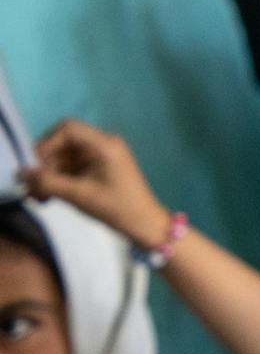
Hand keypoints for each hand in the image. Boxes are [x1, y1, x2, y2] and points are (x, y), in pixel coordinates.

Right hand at [22, 119, 172, 249]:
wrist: (144, 225)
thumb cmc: (116, 207)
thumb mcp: (78, 195)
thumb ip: (48, 182)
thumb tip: (22, 173)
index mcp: (104, 144)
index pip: (68, 128)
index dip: (47, 143)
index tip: (37, 165)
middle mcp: (103, 145)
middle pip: (64, 143)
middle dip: (46, 163)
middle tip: (34, 186)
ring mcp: (101, 156)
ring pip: (65, 157)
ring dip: (50, 174)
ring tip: (40, 196)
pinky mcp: (98, 168)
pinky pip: (72, 167)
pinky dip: (60, 179)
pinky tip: (50, 196)